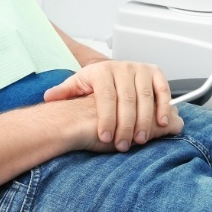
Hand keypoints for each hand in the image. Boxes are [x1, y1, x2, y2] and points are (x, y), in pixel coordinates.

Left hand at [43, 60, 181, 151]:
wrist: (112, 70)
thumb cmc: (95, 82)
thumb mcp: (78, 85)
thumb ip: (64, 92)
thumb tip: (48, 97)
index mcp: (101, 70)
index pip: (106, 97)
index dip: (106, 118)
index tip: (104, 137)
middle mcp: (122, 67)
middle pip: (127, 99)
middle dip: (125, 125)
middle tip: (123, 144)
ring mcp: (140, 69)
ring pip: (145, 97)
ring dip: (144, 120)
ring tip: (139, 140)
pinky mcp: (155, 73)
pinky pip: (163, 90)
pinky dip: (164, 107)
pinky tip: (161, 124)